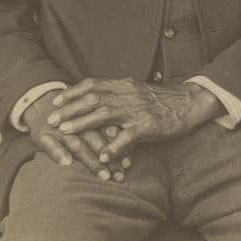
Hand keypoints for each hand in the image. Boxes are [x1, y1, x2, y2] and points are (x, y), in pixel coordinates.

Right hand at [21, 91, 130, 181]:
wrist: (39, 101)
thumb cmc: (71, 115)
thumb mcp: (88, 118)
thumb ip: (107, 131)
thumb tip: (127, 150)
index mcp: (90, 115)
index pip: (109, 133)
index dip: (119, 148)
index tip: (129, 165)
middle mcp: (77, 122)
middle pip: (97, 141)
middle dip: (110, 160)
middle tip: (120, 175)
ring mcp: (59, 129)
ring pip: (78, 145)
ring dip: (91, 161)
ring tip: (104, 175)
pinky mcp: (42, 135)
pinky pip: (51, 144)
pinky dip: (59, 153)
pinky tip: (67, 163)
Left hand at [46, 77, 221, 162]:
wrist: (190, 102)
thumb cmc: (162, 100)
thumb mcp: (138, 91)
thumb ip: (118, 94)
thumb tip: (96, 98)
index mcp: (125, 85)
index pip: (93, 84)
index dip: (73, 92)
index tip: (57, 100)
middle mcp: (128, 94)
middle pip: (92, 99)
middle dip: (69, 109)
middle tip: (50, 119)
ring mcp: (137, 110)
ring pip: (104, 114)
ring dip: (82, 123)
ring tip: (65, 132)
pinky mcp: (148, 125)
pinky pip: (127, 136)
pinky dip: (113, 146)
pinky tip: (102, 156)